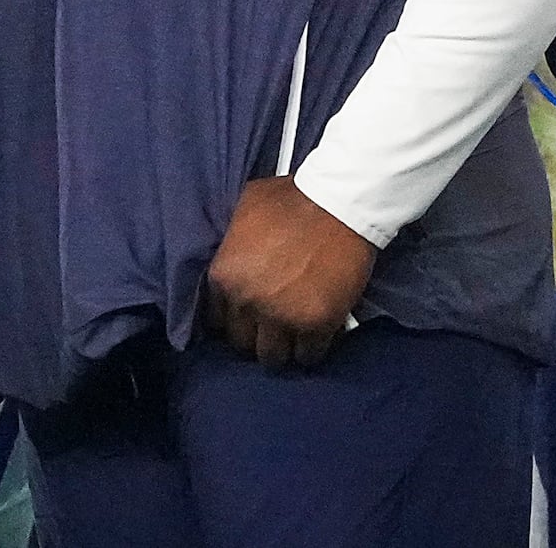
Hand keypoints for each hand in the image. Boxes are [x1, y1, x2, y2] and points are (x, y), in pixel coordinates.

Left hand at [204, 177, 375, 370]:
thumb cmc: (292, 198)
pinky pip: (308, 356)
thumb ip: (231, 241)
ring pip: (272, 357)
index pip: (216, 319)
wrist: (339, 202)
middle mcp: (247, 301)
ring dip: (283, 347)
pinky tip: (317, 334)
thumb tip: (229, 257)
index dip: (234, 318)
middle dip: (256, 334)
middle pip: (242, 343)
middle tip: (273, 324)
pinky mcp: (316, 326)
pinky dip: (312, 348)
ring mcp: (281, 317)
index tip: (248, 316)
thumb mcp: (245, 208)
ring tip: (294, 334)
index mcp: (224, 275)